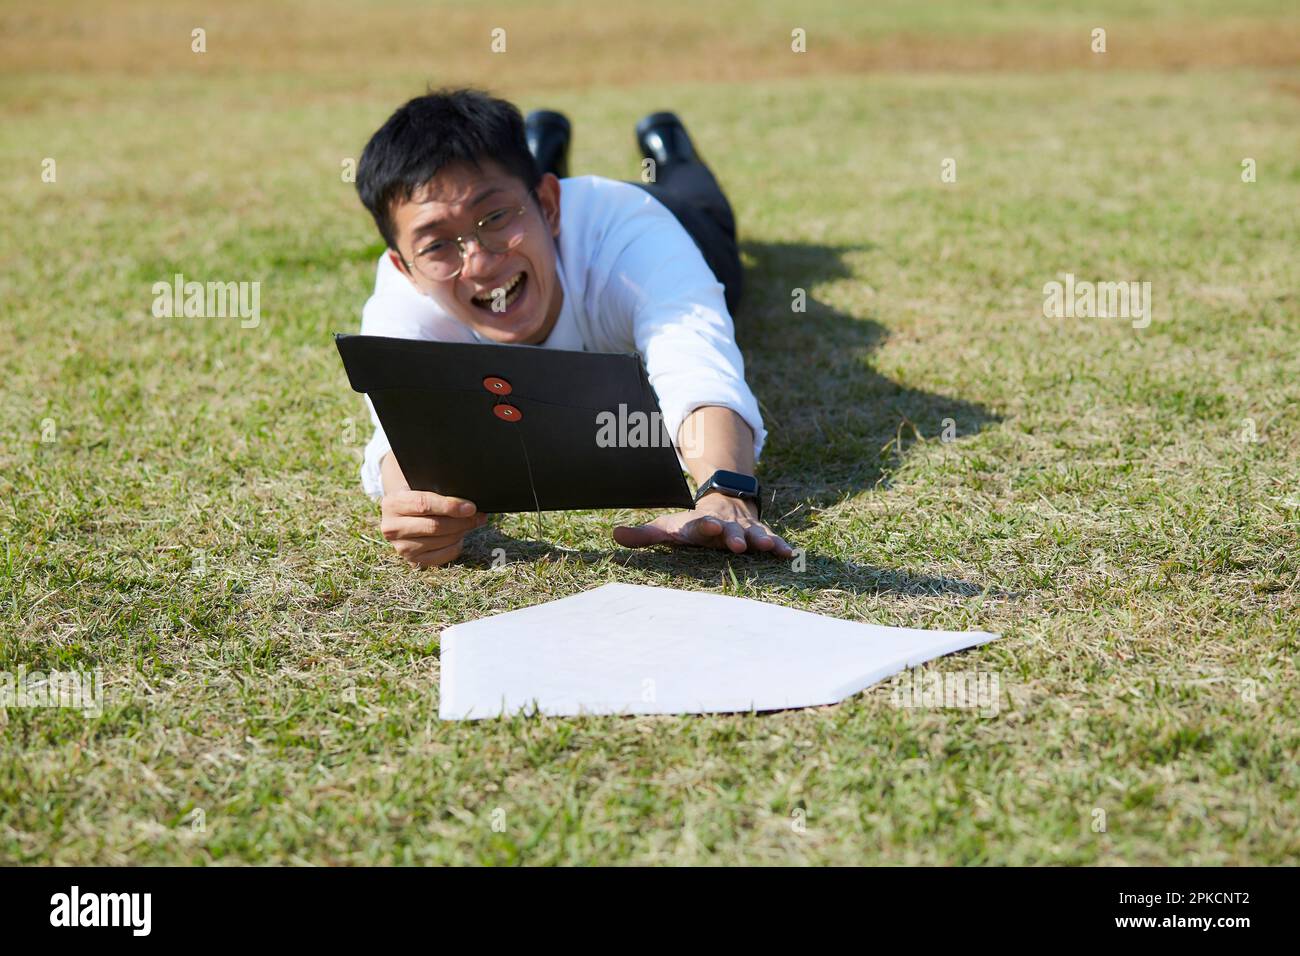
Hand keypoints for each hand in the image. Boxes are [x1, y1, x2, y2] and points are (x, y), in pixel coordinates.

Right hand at [378, 454, 486, 566]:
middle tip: (478, 516)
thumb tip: (470, 505)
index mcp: (392, 504)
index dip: (450, 506)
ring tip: (470, 523)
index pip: (423, 505)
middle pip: (434, 526)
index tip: (470, 507)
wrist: (402, 515)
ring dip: (461, 532)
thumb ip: (441, 491)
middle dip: (461, 521)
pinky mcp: (413, 561)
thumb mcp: (422, 487)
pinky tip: (459, 536)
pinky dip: (456, 545)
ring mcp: (401, 547)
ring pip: (441, 541)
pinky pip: (443, 556)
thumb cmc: (417, 497)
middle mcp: (392, 528)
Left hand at [612, 492, 793, 556]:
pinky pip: (771, 539)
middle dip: (733, 536)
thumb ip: (644, 535)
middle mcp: (724, 524)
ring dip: (760, 540)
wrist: (724, 502)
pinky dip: (780, 545)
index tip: (708, 526)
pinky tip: (789, 554)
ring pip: (753, 533)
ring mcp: (744, 528)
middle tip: (738, 545)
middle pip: (729, 530)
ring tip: (767, 547)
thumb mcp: (668, 527)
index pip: (699, 524)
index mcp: (700, 523)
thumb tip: (614, 535)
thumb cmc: (691, 524)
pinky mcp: (760, 533)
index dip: (703, 525)